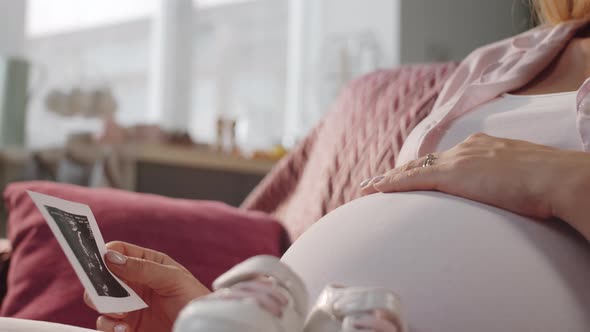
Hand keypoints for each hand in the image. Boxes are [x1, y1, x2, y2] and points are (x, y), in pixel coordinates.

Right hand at [84, 241, 209, 331]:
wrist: (200, 330)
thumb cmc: (194, 299)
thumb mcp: (172, 278)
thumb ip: (143, 268)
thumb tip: (112, 257)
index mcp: (147, 262)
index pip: (118, 251)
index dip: (105, 253)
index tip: (97, 261)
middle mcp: (134, 282)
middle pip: (102, 276)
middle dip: (97, 283)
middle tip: (100, 291)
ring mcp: (129, 304)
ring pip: (100, 301)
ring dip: (104, 306)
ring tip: (122, 313)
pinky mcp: (127, 326)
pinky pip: (106, 324)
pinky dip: (109, 326)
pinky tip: (123, 328)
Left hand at [361, 133, 589, 237]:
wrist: (557, 177)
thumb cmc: (549, 182)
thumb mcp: (524, 177)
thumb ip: (507, 180)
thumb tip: (506, 193)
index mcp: (482, 146)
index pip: (444, 159)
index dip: (424, 168)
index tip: (409, 174)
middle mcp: (466, 148)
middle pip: (423, 162)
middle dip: (399, 172)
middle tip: (377, 181)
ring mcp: (458, 160)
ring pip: (412, 170)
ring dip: (388, 180)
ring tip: (367, 188)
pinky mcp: (453, 174)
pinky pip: (412, 179)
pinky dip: (391, 184)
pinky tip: (375, 190)